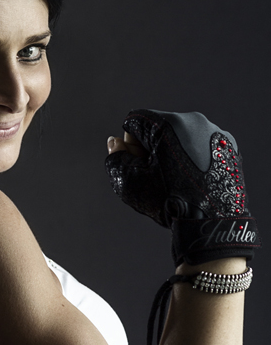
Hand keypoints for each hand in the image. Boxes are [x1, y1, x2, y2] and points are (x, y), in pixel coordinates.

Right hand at [105, 109, 260, 264]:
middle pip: (159, 128)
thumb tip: (114, 142)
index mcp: (169, 124)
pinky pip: (202, 145)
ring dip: (173, 154)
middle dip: (152, 149)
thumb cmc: (171, 204)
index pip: (135, 122)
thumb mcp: (130, 183)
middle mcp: (195, 121)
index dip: (131, 145)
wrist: (213, 223)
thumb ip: (115, 158)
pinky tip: (195, 181)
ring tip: (178, 181)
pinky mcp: (229, 146)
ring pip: (181, 137)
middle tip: (157, 177)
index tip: (140, 166)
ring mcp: (216, 132)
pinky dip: (194, 158)